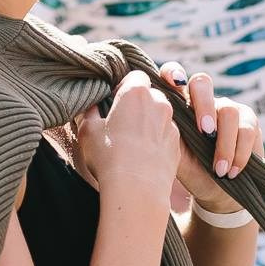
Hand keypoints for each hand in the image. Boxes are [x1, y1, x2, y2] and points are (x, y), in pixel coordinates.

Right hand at [74, 70, 178, 209]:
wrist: (137, 189)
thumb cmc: (109, 156)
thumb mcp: (87, 130)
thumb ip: (89, 111)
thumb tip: (91, 105)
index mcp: (136, 92)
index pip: (134, 76)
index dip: (123, 87)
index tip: (112, 102)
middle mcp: (159, 103)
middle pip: (149, 95)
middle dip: (137, 104)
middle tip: (120, 122)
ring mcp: (171, 124)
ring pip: (159, 115)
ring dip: (148, 122)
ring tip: (131, 142)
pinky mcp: (177, 145)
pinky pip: (165, 136)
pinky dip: (156, 141)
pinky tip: (142, 156)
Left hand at [158, 61, 263, 212]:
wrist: (218, 191)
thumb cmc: (192, 171)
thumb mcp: (175, 156)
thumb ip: (165, 136)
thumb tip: (152, 122)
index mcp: (180, 105)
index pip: (173, 77)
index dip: (172, 73)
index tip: (173, 83)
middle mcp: (203, 101)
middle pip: (202, 83)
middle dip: (203, 105)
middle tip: (205, 132)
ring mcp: (228, 109)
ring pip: (228, 111)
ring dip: (224, 144)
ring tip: (219, 170)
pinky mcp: (249, 122)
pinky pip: (246, 131)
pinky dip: (239, 154)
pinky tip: (231, 171)